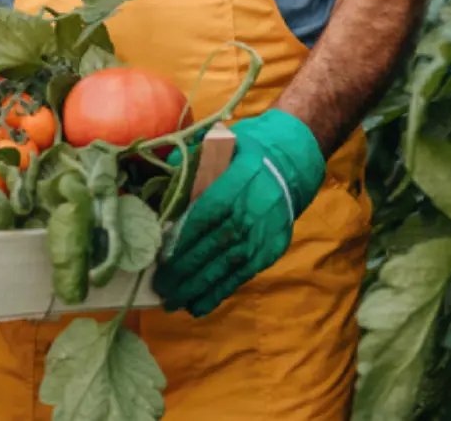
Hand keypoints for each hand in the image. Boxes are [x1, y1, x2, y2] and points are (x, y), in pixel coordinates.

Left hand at [153, 109, 324, 317]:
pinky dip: (221, 291)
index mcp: (238, 181)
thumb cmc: (247, 154)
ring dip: (200, 287)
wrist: (290, 165)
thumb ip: (195, 158)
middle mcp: (252, 211)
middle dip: (186, 269)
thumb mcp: (223, 144)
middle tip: (160, 286)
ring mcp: (263, 234)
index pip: (208, 213)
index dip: (186, 237)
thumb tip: (169, 171)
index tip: (163, 256)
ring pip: (228, 265)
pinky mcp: (271, 250)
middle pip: (215, 244)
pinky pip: (242, 274)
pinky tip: (199, 305)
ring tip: (175, 303)